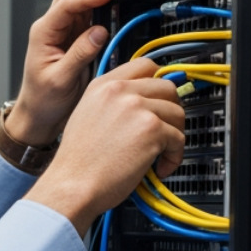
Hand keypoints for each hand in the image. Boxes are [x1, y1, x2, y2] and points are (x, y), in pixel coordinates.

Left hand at [8, 0, 124, 146]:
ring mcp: (63, 29)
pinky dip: (101, 3)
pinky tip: (114, 0)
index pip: (67, 3)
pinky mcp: (74, 36)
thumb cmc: (43, 100)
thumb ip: (80, 54)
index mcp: (43, 33)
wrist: (38, 114)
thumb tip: (99, 32)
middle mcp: (52, 26)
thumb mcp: (62, 80)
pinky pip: (88, 12)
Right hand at [23, 57, 184, 234]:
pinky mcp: (151, 129)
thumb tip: (143, 105)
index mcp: (103, 85)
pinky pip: (179, 139)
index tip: (160, 100)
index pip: (145, 66)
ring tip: (160, 154)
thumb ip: (114, 103)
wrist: (71, 185)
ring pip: (177, 113)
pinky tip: (157, 168)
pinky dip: (173, 157)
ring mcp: (137, 107)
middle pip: (167, 87)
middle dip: (171, 111)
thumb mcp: (87, 116)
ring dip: (174, 136)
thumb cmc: (77, 163)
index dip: (158, 84)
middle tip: (164, 130)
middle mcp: (120, 91)